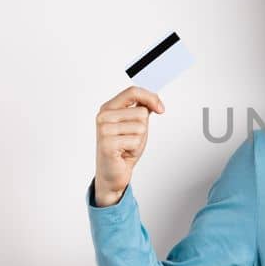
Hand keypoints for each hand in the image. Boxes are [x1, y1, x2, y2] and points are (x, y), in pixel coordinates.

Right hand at [93, 86, 165, 206]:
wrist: (113, 173)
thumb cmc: (123, 149)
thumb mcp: (135, 125)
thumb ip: (141, 110)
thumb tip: (154, 100)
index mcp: (108, 108)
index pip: (132, 92)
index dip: (151, 98)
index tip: (161, 109)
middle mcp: (103, 116)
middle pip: (141, 112)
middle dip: (143, 128)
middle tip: (130, 139)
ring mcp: (104, 129)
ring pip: (140, 127)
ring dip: (139, 140)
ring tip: (127, 146)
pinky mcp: (107, 144)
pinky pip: (136, 141)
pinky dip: (135, 149)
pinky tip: (124, 153)